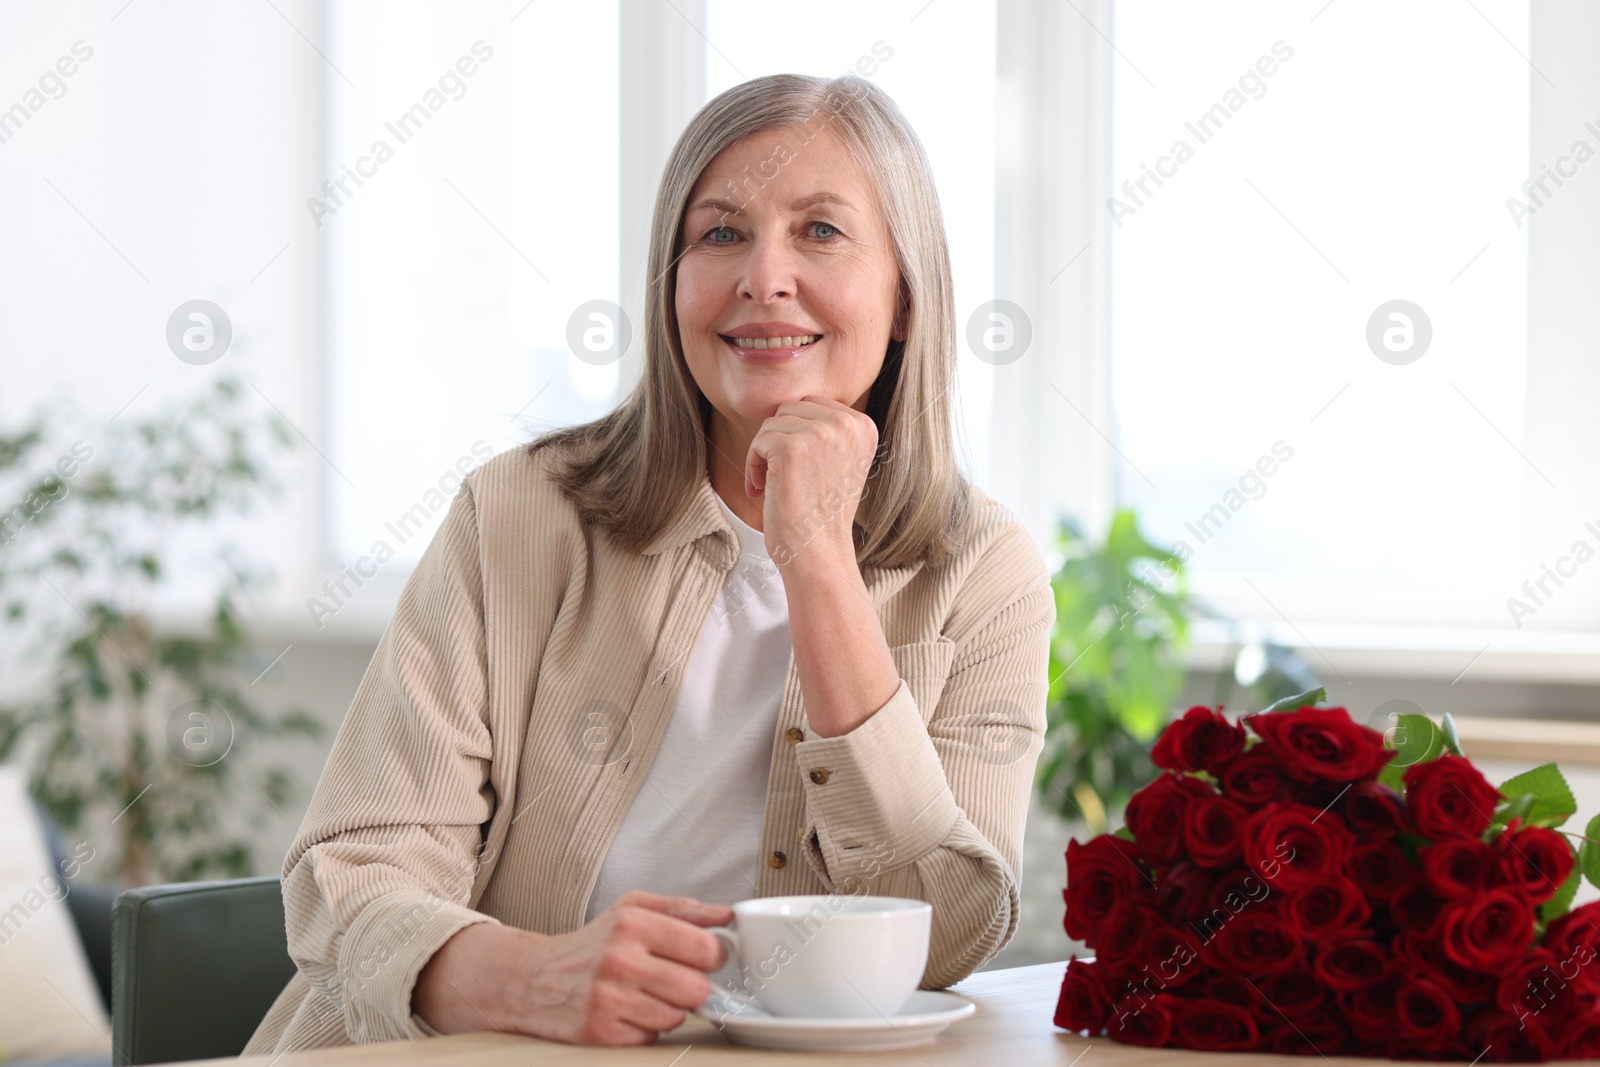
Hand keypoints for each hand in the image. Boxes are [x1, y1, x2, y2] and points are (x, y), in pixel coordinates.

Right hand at [412, 890, 731, 1045]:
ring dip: (669, 1009)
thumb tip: (726, 914)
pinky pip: (652, 1039)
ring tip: (648, 994)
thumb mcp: (632, 909)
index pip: (704, 948)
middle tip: (676, 979)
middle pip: (696, 989)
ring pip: (676, 1017)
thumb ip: (682, 909)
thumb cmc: (592, 942)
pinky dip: (646, 1029)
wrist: (533, 979)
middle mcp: (619, 960)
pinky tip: (630, 1012)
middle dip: (693, 986)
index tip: (705, 957)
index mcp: (632, 924)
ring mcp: (608, 1000)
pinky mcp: (600, 1034)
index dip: (713, 955)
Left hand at [743, 397, 878, 567]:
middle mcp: (847, 424)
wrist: (819, 552)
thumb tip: (791, 403)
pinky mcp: (791, 448)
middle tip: (780, 475)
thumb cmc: (822, 512)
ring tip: (771, 484)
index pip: (812, 405)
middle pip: (790, 409)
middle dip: (778, 440)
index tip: (797, 467)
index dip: (796, 434)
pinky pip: (758, 441)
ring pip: (771, 423)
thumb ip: (827, 430)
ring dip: (763, 454)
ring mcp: (820, 434)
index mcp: (863, 425)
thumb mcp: (839, 461)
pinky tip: (762, 490)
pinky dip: (752, 466)